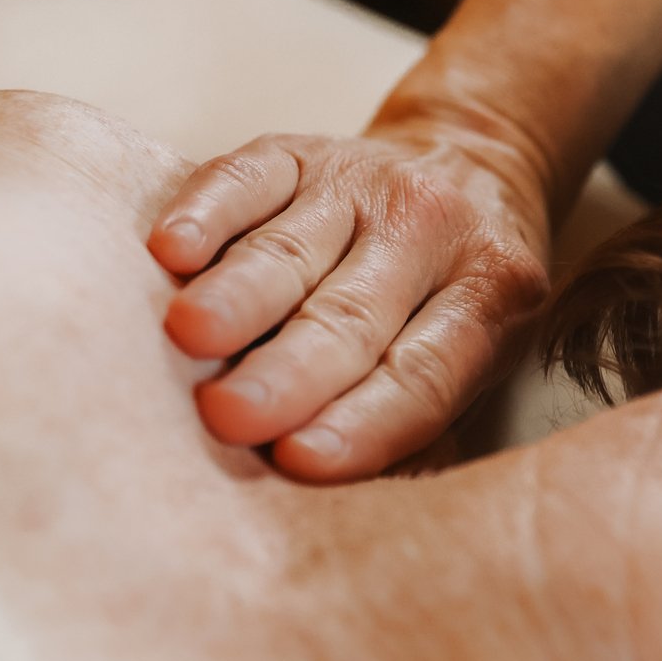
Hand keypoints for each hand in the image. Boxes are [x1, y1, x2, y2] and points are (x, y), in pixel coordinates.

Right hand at [148, 119, 552, 480]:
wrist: (473, 166)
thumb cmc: (456, 301)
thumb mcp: (484, 360)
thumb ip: (423, 427)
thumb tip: (349, 509)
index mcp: (490, 295)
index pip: (426, 371)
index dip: (366, 419)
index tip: (300, 460)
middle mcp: (429, 231)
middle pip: (351, 314)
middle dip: (288, 369)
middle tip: (229, 416)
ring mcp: (360, 184)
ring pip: (291, 248)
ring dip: (238, 294)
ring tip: (190, 334)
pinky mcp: (298, 151)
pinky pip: (247, 178)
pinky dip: (207, 211)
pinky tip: (171, 248)